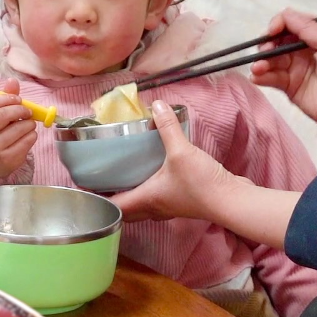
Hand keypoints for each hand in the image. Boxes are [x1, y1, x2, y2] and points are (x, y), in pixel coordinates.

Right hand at [0, 83, 38, 177]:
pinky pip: (27, 140)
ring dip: (30, 123)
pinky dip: (32, 135)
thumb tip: (12, 81)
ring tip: (29, 124)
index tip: (18, 99)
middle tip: (28, 110)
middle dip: (20, 109)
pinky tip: (28, 135)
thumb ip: (6, 97)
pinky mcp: (8, 158)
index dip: (7, 99)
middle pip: (3, 115)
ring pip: (19, 128)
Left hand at [107, 107, 237, 223]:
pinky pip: (157, 199)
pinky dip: (149, 190)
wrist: (232, 200)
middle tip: (100, 182)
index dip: (96, 200)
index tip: (84, 189)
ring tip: (122, 178)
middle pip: (125, 210)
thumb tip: (157, 105)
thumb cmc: (202, 184)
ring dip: (130, 196)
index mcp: (145, 200)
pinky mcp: (182, 202)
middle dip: (111, 199)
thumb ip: (166, 128)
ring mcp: (168, 207)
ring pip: (141, 207)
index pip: (112, 207)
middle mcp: (153, 208)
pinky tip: (153, 174)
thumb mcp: (180, 151)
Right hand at [249, 7, 316, 133]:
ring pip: (269, 59)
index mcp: (316, 34)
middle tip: (265, 53)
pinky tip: (257, 78)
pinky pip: (269, 77)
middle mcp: (302, 48)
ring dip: (260, 61)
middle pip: (275, 40)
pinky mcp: (288, 86)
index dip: (277, 25)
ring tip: (258, 69)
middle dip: (266, 44)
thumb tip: (285, 15)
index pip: (289, 22)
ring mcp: (294, 67)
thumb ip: (308, 28)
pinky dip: (260, 76)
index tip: (272, 33)